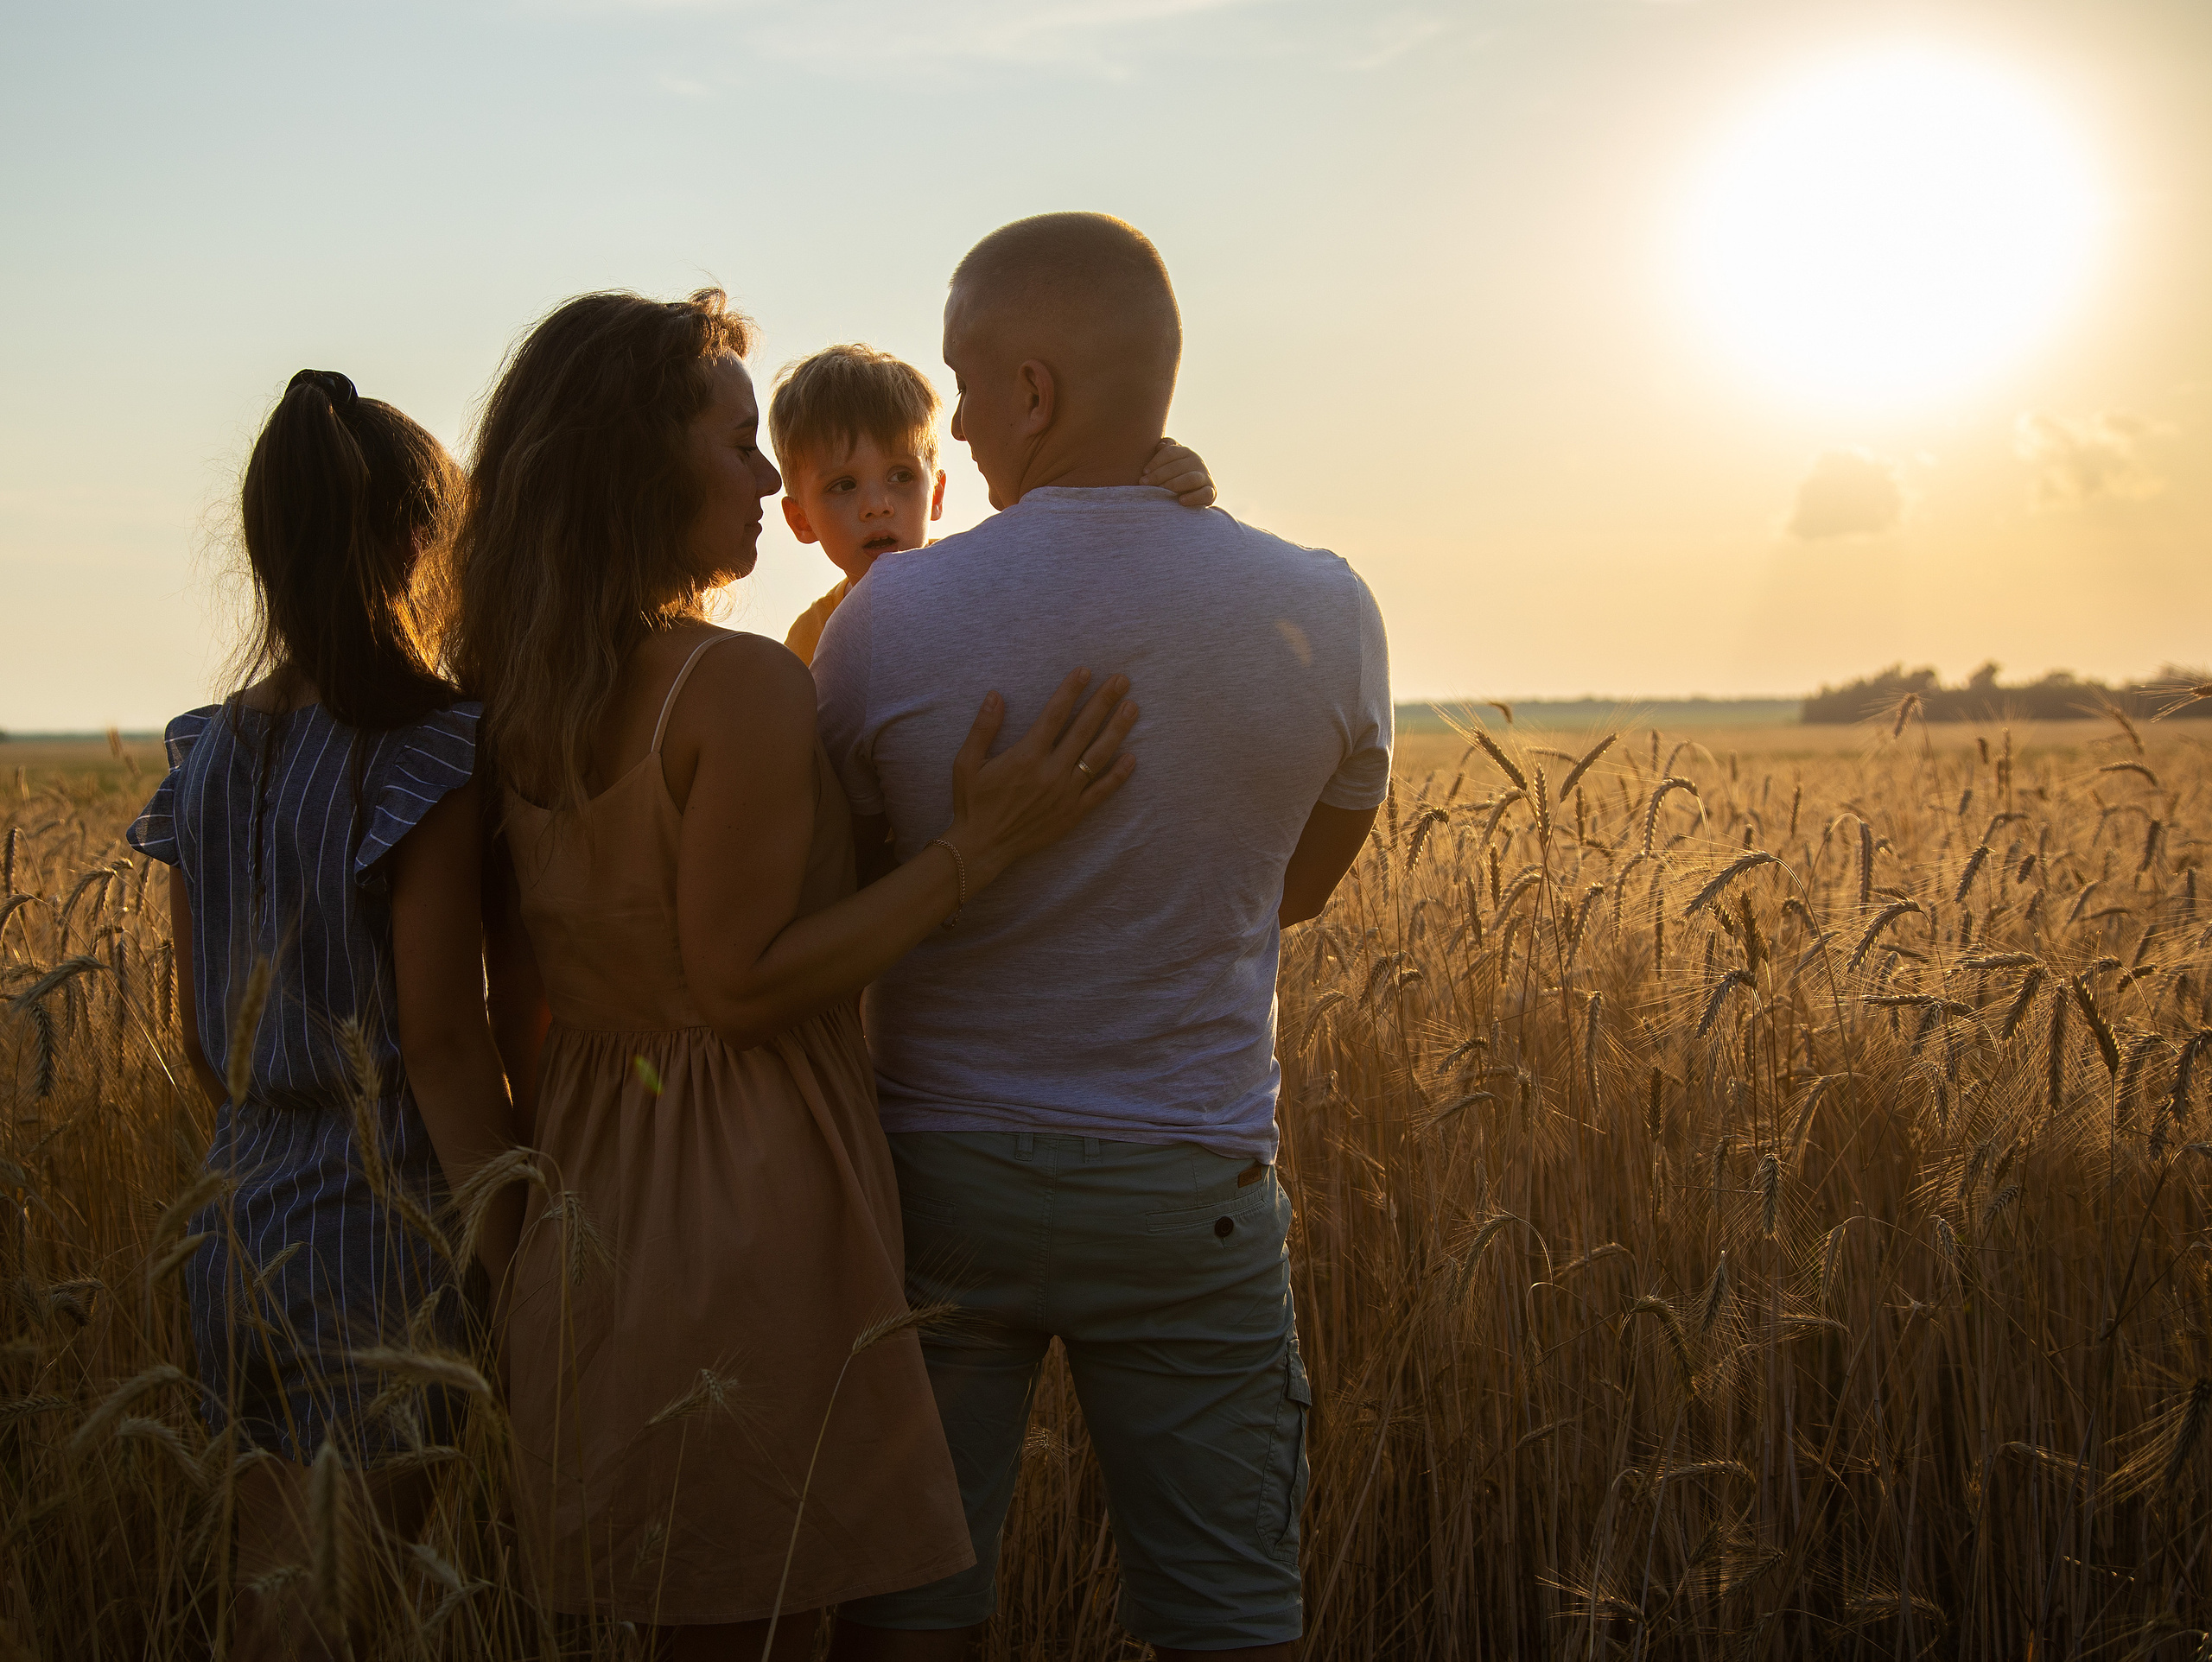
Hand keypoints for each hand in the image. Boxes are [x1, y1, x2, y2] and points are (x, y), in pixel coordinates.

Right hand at [944, 668, 1137, 881]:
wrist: (982, 846)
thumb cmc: (973, 803)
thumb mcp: (966, 763)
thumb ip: (983, 728)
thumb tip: (995, 695)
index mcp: (1027, 755)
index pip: (1055, 714)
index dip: (1071, 690)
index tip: (1086, 670)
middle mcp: (1051, 771)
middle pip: (1083, 729)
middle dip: (1103, 701)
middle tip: (1121, 680)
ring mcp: (1065, 793)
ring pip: (1098, 756)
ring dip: (1117, 730)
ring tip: (1132, 708)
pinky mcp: (1073, 813)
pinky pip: (1101, 791)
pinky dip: (1119, 775)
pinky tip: (1132, 757)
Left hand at [1141, 437, 1216, 507]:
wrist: (1193, 493)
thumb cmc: (1173, 475)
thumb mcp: (1168, 462)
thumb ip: (1165, 450)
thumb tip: (1160, 445)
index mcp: (1185, 452)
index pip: (1170, 453)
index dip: (1156, 462)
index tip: (1143, 472)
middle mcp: (1197, 462)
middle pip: (1177, 466)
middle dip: (1159, 475)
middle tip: (1144, 483)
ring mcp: (1205, 477)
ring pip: (1191, 478)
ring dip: (1174, 484)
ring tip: (1160, 491)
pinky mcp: (1211, 492)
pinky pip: (1205, 494)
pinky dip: (1193, 497)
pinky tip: (1181, 501)